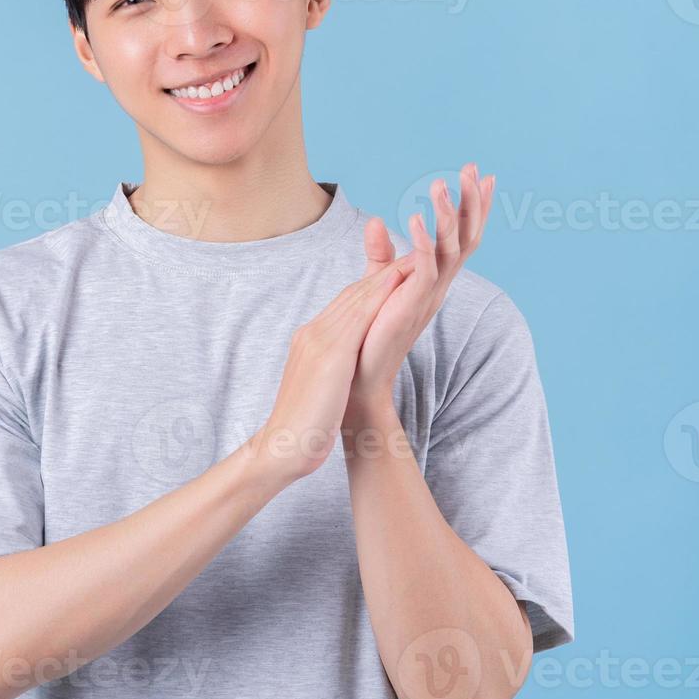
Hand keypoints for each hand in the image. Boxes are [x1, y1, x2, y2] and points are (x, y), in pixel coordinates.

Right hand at [249, 255, 417, 483]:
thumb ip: (329, 368)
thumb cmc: (304, 426)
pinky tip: (400, 282)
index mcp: (309, 339)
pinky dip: (380, 295)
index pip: (345, 304)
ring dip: (387, 275)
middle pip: (352, 294)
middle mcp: (312, 332)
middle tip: (413, 250)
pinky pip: (359, 317)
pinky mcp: (330, 355)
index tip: (398, 270)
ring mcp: (319, 341)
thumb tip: (344, 367)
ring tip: (414, 256)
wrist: (283, 447)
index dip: (373, 285)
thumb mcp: (320, 388)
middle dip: (383, 271)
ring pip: (358, 298)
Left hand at [345, 162, 495, 423]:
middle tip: (476, 168)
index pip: (463, 236)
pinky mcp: (413, 303)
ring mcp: (429, 294)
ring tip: (440, 182)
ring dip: (447, 214)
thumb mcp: (378, 284)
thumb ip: (380, 254)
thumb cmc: (372, 331)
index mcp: (436, 278)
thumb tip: (375, 219)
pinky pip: (425, 267)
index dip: (474, 207)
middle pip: (467, 236)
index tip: (484, 175)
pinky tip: (413, 218)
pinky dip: (421, 242)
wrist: (361, 374)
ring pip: (451, 247)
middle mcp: (440, 284)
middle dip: (473, 201)